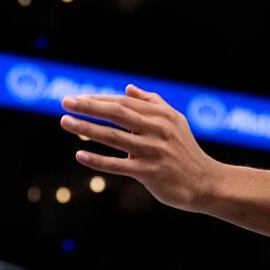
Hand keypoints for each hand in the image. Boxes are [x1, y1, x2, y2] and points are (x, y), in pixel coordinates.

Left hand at [60, 85, 221, 211]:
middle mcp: (156, 129)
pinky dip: (97, 160)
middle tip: (65, 102)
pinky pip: (117, 165)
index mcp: (161, 114)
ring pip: (112, 137)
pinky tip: (79, 155)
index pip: (124, 101)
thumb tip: (128, 88)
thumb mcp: (175, 120)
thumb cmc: (186, 150)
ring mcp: (152, 151)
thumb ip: (152, 102)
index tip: (77, 98)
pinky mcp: (148, 172)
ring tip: (65, 122)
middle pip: (116, 113)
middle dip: (88, 106)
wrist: (204, 182)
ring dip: (86, 129)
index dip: (99, 99)